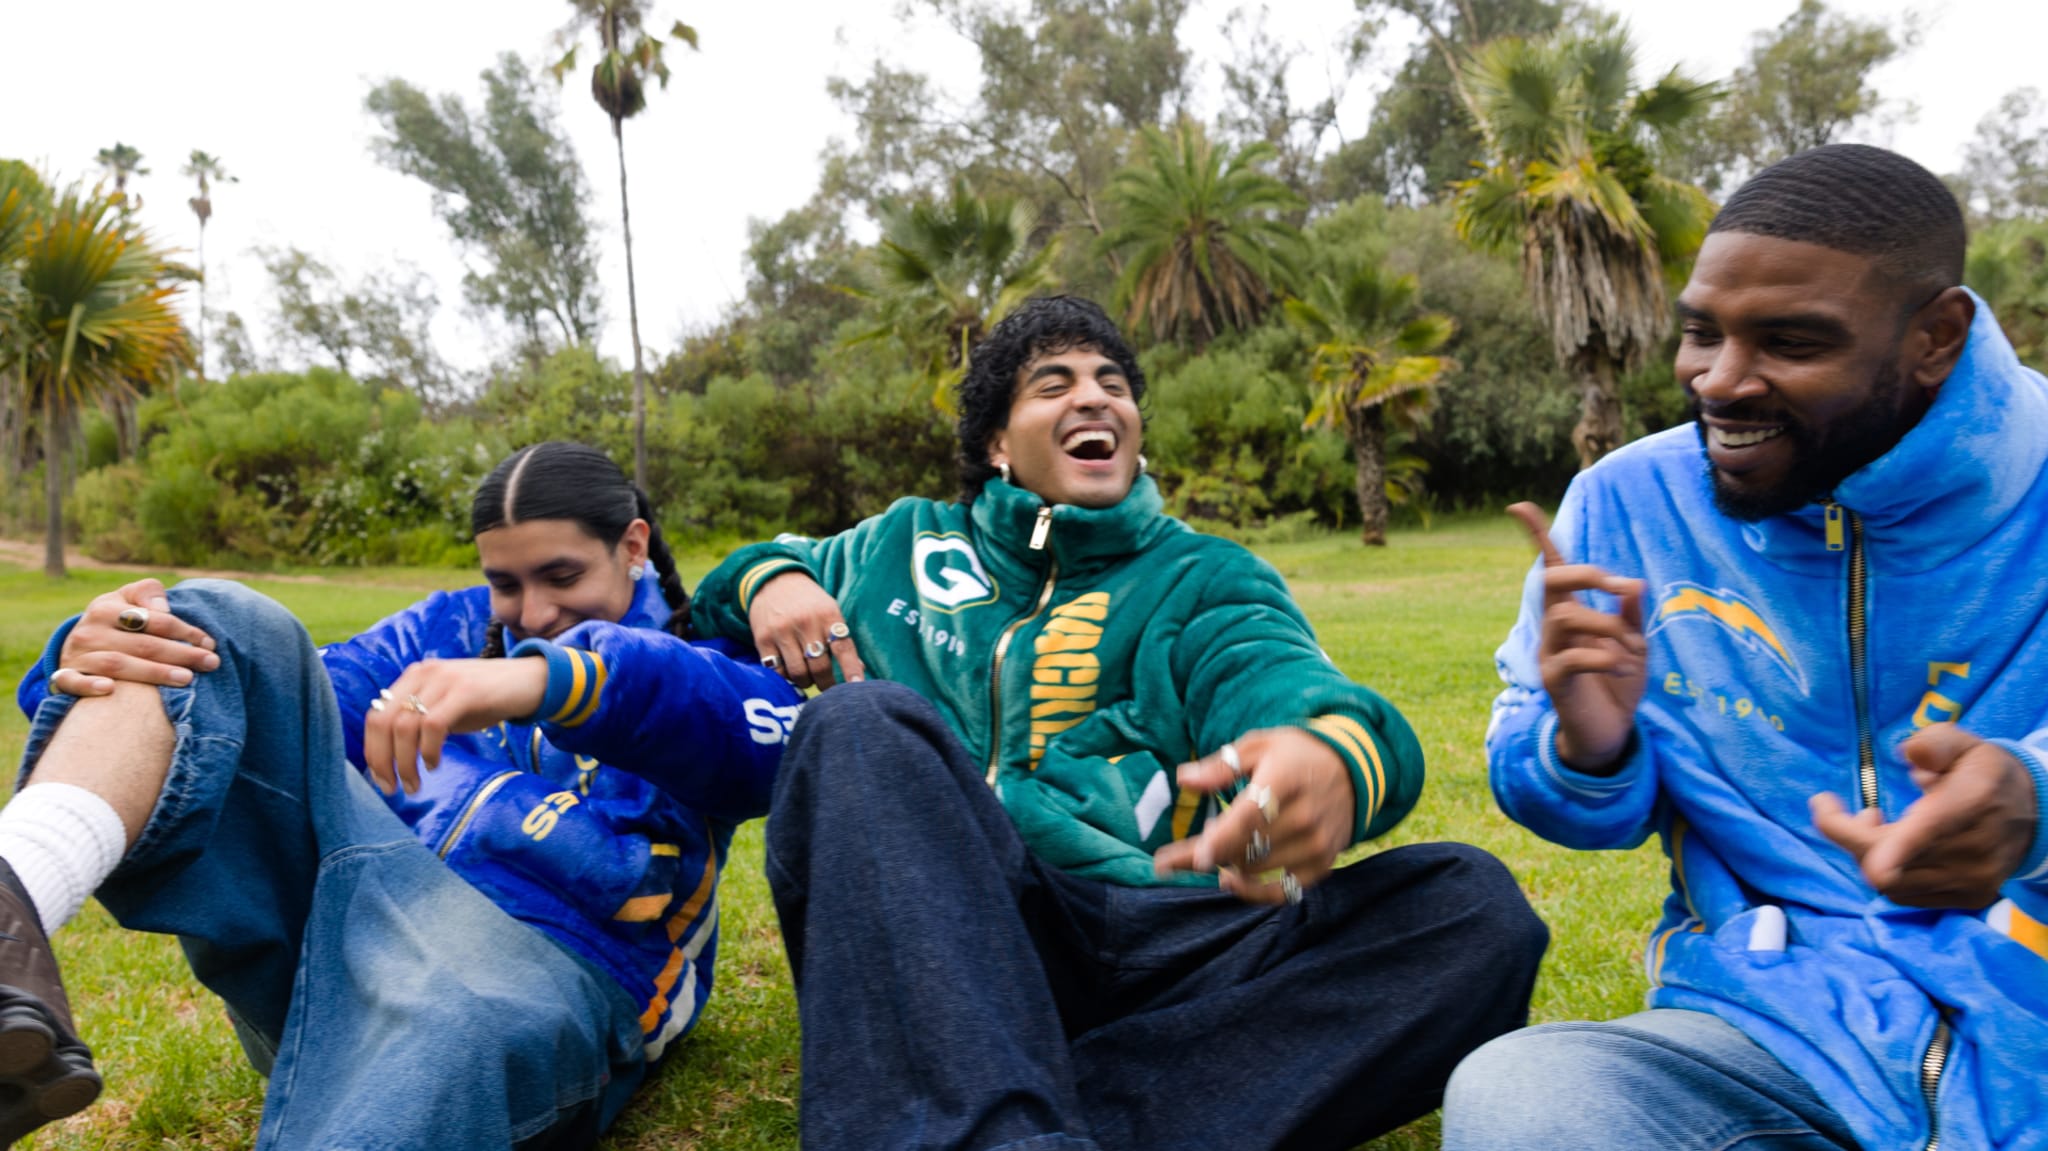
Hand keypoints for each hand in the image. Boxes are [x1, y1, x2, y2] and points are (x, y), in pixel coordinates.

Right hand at [50, 578, 218, 696]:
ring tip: (186, 679)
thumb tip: (164, 608)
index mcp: (106, 608)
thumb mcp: (128, 598)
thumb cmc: (116, 619)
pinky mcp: (65, 676)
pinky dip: (89, 686)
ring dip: (153, 673)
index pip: (153, 620)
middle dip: (180, 654)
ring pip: (117, 665)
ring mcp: (77, 655)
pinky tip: (110, 690)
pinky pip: (72, 682)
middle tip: (211, 663)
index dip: (184, 631)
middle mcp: (89, 631)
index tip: (210, 643)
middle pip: (142, 644)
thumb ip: (147, 594)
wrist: (77, 642)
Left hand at [362, 658, 548, 794]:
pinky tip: (435, 765)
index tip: (381, 779)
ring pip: (405, 727)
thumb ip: (420, 721)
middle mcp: (423, 674)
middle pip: (383, 722)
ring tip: (415, 784)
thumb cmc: (488, 699)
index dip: (372, 751)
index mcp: (413, 678)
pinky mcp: (465, 691)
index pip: (375, 715)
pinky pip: (433, 725)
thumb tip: (391, 757)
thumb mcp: (447, 706)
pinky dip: (429, 751)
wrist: (532, 680)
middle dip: (382, 761)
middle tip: (392, 788)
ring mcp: (444, 680)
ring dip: (405, 763)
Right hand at [747, 572, 864, 690]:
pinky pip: (777, 672)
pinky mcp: (763, 639)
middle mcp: (806, 622)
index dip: (851, 670)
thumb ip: (842, 640)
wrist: (773, 581)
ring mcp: (783, 631)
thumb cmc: (808, 602)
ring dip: (805, 682)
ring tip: (807, 678)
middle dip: (826, 684)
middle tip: (827, 687)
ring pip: (798, 673)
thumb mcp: (829, 611)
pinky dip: (786, 678)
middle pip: (820, 667)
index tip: (857, 686)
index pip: (843, 648)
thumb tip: (859, 671)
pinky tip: (790, 672)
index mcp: (828, 615)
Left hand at [1151, 727, 1355, 904]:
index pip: (1250, 817)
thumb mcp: (1260, 745)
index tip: (1197, 858)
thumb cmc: (1298, 755)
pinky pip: (1282, 891)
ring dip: (1227, 865)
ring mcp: (1316, 844)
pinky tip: (1231, 880)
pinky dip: (1252, 891)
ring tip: (1217, 847)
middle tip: (1185, 850)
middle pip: (1246, 848)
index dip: (1221, 840)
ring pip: (1257, 869)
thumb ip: (1221, 766)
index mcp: (1284, 780)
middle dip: (1207, 853)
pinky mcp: (1322, 864)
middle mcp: (1304, 816)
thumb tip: (1184, 780)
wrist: (1355, 770)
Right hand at [1508, 502, 1646, 774]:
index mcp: (1572, 613)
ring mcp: (1549, 653)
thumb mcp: (1635, 644)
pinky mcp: (1553, 681)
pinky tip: (1622, 670)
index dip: (1536, 536)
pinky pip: (1572, 658)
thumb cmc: (1619, 684)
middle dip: (1586, 574)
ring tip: (1632, 652)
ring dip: (1608, 627)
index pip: (1552, 567)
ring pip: (1566, 617)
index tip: (1518, 506)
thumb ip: (1631, 615)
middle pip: (1553, 582)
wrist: (1609, 733)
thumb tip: (1633, 583)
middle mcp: (1554, 628)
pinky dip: (1604, 658)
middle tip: (1620, 588)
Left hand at [1811, 723, 2037, 908]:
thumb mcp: (1965, 744)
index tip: (1866, 834)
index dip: (1897, 843)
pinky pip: (1906, 896)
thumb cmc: (1985, 773)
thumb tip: (1911, 754)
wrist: (2035, 815)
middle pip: (1892, 859)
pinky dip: (1886, 873)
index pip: (1931, 828)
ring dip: (1866, 853)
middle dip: (1849, 834)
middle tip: (1840, 808)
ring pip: (1893, 882)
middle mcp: (1975, 849)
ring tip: (1873, 823)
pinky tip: (1890, 848)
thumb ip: (1935, 744)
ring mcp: (1973, 879)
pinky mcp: (1969, 898)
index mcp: (1970, 803)